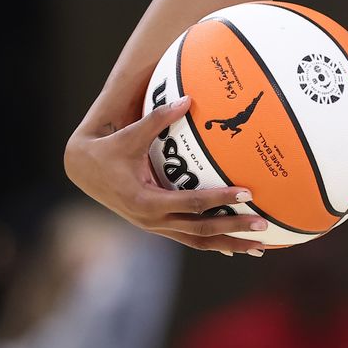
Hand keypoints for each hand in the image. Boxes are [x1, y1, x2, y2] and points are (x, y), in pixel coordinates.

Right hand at [64, 95, 267, 253]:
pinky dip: (213, 243)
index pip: (193, 203)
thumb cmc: (108, 150)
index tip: (247, 193)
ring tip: (259, 247)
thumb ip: (158, 119)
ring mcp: (155, 227)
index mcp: (147, 201)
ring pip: (198, 242)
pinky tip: (234, 247)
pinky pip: (189, 239)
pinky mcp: (157, 227)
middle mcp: (153, 221)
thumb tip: (187, 99)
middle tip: (263, 227)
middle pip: (201, 232)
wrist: (83, 170)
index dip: (221, 199)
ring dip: (228, 245)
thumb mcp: (131, 135)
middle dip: (234, 230)